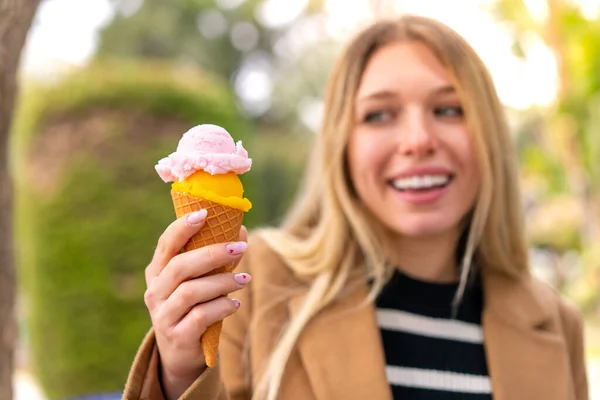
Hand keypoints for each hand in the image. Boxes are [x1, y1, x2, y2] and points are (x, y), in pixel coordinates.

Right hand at [143, 210, 249, 398]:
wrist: (180, 354)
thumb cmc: (193, 307)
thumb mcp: (199, 281)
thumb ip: (215, 259)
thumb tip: (240, 230)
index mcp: (157, 272)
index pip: (165, 244)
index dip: (182, 227)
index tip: (205, 213)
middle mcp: (155, 292)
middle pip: (180, 266)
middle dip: (212, 253)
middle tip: (240, 247)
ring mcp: (163, 316)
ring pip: (191, 291)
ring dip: (222, 282)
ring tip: (245, 279)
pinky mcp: (177, 337)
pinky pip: (200, 316)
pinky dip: (222, 307)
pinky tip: (235, 304)